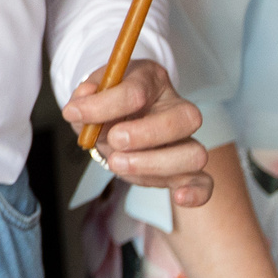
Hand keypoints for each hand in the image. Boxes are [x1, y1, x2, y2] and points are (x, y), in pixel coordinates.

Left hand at [65, 61, 211, 206]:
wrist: (113, 123)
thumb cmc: (105, 106)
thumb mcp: (90, 95)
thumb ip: (84, 98)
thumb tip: (79, 108)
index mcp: (151, 80)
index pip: (136, 90)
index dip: (103, 104)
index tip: (74, 112)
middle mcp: (175, 108)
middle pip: (184, 118)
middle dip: (145, 134)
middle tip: (114, 141)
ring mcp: (183, 140)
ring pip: (193, 153)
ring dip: (154, 164)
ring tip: (118, 163)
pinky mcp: (182, 169)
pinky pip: (203, 181)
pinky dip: (195, 191)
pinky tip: (179, 197)